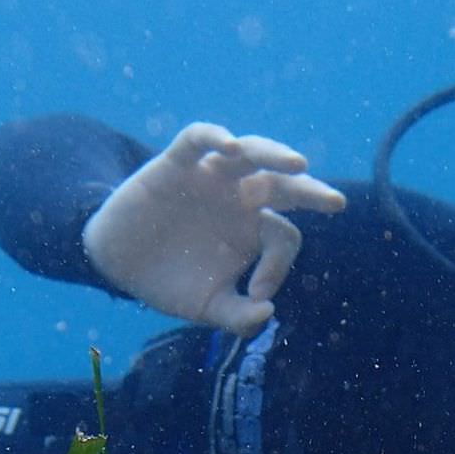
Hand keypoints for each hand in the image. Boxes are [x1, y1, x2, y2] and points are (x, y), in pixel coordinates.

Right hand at [83, 122, 346, 336]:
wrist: (118, 265)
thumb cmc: (170, 282)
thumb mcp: (207, 306)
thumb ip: (238, 316)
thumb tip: (268, 313)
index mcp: (254, 230)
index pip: (284, 236)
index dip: (279, 265)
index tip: (259, 291)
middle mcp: (240, 198)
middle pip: (285, 185)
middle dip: (311, 192)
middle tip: (336, 203)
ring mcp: (211, 177)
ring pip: (251, 153)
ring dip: (274, 154)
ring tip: (298, 164)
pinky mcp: (176, 163)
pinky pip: (198, 139)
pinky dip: (213, 137)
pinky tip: (228, 145)